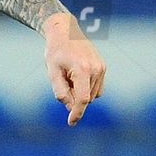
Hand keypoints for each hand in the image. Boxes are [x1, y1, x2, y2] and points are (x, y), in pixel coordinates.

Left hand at [43, 11, 106, 125]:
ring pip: (92, 95)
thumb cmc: (56, 52)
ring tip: (69, 76)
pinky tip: (77, 77)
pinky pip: (96, 89)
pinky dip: (87, 89)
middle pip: (86, 98)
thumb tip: (70, 107)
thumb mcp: (52, 72)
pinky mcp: (103, 68)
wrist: (65, 32)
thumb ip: (60, 91)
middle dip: (74, 98)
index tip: (71, 123)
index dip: (77, 113)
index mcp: (82, 70)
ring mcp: (101, 68)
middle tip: (62, 81)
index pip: (82, 99)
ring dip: (80, 93)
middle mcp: (96, 69)